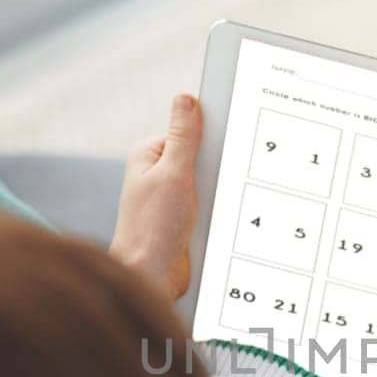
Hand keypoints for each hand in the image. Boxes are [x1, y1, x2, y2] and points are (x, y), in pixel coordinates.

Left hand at [111, 93, 201, 298]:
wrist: (152, 278)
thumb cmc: (152, 229)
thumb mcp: (173, 174)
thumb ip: (183, 137)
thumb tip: (186, 98)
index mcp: (149, 154)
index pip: (191, 131)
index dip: (212, 138)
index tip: (227, 147)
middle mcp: (159, 173)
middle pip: (204, 157)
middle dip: (217, 170)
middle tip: (215, 186)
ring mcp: (173, 197)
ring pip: (210, 183)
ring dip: (219, 195)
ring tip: (212, 210)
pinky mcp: (185, 219)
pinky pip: (212, 206)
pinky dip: (219, 212)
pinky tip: (219, 221)